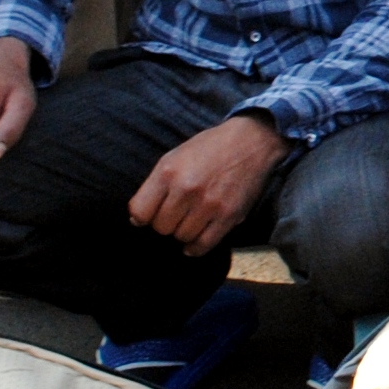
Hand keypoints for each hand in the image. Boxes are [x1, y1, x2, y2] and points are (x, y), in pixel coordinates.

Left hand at [128, 113, 285, 256]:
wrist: (251, 141)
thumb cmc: (209, 149)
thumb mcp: (174, 156)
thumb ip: (153, 186)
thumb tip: (137, 220)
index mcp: (168, 172)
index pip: (140, 213)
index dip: (143, 216)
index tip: (151, 213)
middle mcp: (186, 189)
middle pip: (161, 227)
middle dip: (166, 222)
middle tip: (177, 212)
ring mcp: (209, 204)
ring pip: (181, 237)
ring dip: (183, 231)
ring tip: (191, 218)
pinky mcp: (229, 215)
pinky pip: (203, 245)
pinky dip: (195, 247)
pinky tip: (195, 239)